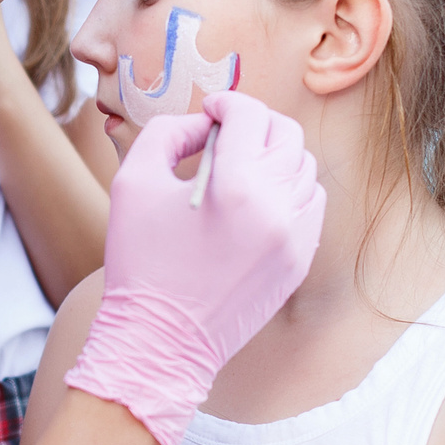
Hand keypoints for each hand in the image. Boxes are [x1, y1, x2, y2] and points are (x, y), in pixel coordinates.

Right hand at [63, 91, 323, 444]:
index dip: (227, 103)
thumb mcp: (133, 182)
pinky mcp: (300, 261)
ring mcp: (296, 237)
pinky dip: (290, 190)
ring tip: (242, 168)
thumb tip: (204, 125)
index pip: (250, 115)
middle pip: (286, 134)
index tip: (211, 111)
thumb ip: (168, 132)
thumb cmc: (139, 261)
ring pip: (304, 168)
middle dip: (256, 123)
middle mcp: (276, 206)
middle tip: (227, 133)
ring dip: (275, 155)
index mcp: (236, 184)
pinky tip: (258, 200)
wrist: (159, 341)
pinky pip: (311, 205)